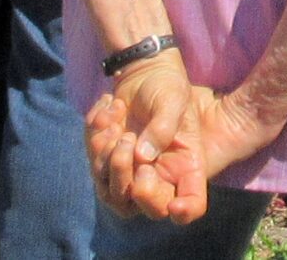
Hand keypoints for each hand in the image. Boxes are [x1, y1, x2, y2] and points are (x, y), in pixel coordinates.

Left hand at [86, 64, 281, 223]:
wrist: (141, 75)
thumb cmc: (166, 86)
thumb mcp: (173, 99)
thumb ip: (164, 126)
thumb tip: (144, 157)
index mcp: (187, 164)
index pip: (192, 202)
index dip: (185, 210)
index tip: (173, 204)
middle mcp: (161, 176)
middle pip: (147, 207)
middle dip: (128, 179)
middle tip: (127, 143)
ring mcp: (133, 174)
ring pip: (113, 193)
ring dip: (107, 158)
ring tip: (114, 120)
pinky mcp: (109, 166)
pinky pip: (95, 170)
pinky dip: (95, 141)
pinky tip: (108, 113)